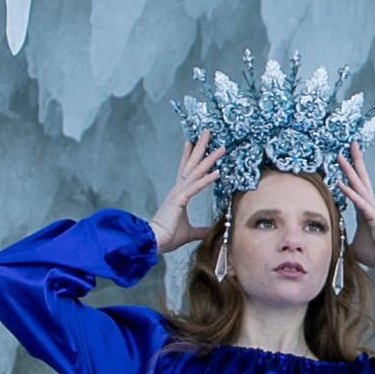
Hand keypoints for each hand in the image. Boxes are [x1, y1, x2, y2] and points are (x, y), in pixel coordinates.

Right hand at [150, 132, 219, 253]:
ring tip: (220, 148)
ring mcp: (178, 194)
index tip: (192, 142)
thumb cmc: (166, 236)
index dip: (189, 156)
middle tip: (207, 132)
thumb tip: (209, 231)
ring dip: (209, 159)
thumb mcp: (189, 232)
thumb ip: (200, 230)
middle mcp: (178, 190)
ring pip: (196, 172)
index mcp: (178, 195)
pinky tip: (217, 172)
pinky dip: (207, 179)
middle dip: (201, 148)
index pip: (185, 171)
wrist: (154, 241)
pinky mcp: (179, 201)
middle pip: (191, 164)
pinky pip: (195, 187)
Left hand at [337, 146, 374, 267]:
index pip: (357, 186)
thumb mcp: (354, 244)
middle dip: (354, 161)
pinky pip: (358, 202)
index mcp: (365, 209)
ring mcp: (371, 208)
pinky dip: (349, 192)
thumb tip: (333, 244)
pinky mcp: (372, 216)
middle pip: (361, 178)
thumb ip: (344, 239)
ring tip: (340, 156)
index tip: (345, 160)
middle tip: (350, 145)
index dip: (351, 172)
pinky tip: (340, 183)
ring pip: (359, 184)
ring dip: (349, 170)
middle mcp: (369, 204)